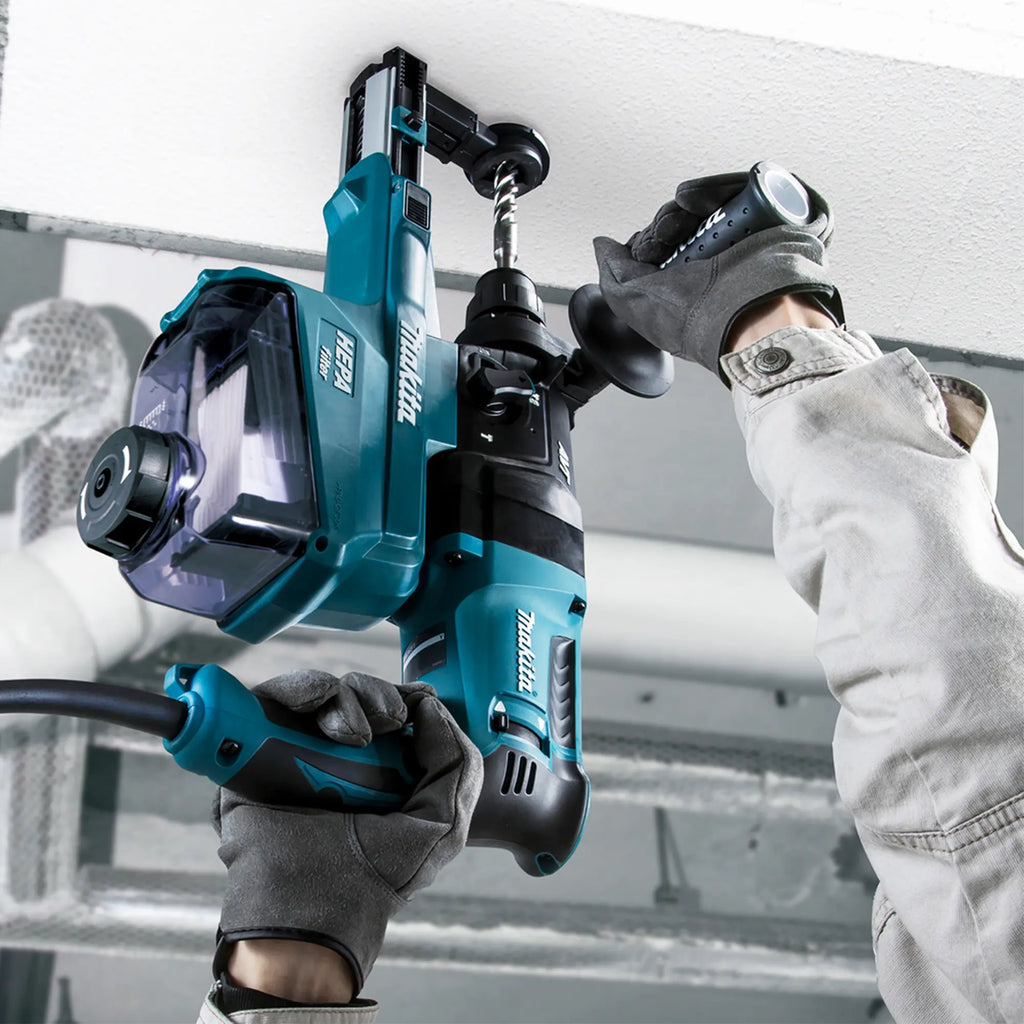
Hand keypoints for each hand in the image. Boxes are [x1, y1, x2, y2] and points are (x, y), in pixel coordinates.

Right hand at [212, 670, 483, 998]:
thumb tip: (432, 706)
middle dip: (379, 697)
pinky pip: (272, 697)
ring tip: (350, 735)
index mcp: (381, 773)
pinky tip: (314, 702)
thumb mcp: (442, 824)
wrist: (313, 905)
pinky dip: (299, 688)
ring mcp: (294, 751)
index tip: (420, 701)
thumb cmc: (377, 877)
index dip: (407, 698)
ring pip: (321, 692)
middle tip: (388, 722)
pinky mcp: (252, 749)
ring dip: (345, 697)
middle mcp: (337, 758)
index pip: (394, 712)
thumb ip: (455, 764)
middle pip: (359, 695)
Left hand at [593, 170, 842, 382]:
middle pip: (688, 224)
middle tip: (664, 241)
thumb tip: (603, 246)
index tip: (646, 252)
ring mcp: (754, 239)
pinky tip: (693, 201)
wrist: (755, 311)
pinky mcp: (780, 214)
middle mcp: (724, 264)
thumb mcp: (638, 301)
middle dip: (665, 227)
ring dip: (682, 209)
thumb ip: (615, 274)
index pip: (669, 250)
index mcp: (694, 289)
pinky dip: (711, 188)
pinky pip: (744, 185)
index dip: (652, 243)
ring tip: (683, 223)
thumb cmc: (703, 318)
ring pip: (711, 205)